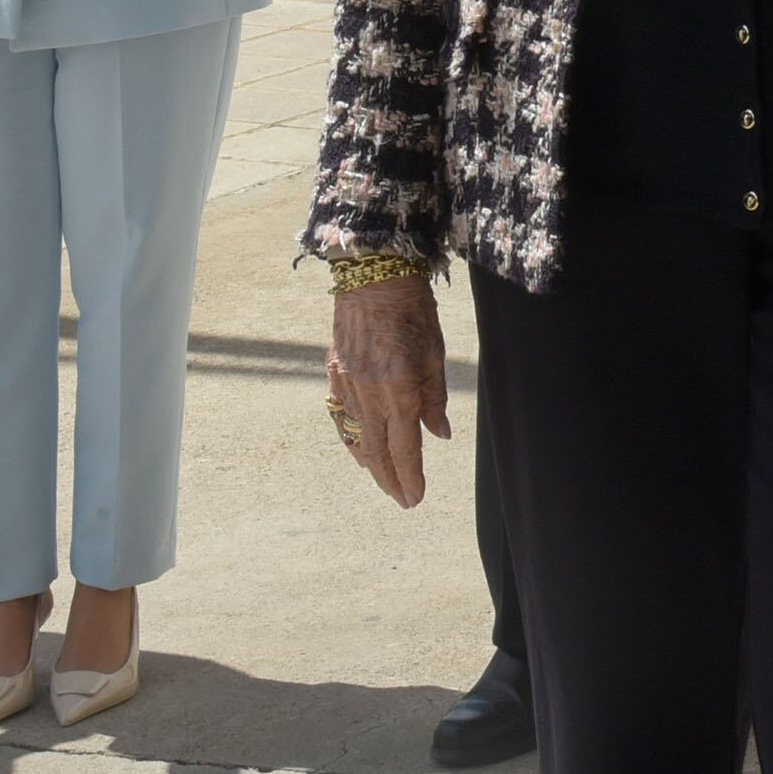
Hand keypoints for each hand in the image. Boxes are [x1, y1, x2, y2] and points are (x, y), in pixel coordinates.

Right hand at [326, 274, 449, 508]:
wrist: (372, 274)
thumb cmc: (412, 308)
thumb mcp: (435, 353)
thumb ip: (435, 397)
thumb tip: (439, 433)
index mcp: (399, 390)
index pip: (405, 449)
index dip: (411, 477)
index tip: (415, 498)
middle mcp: (369, 394)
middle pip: (376, 452)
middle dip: (390, 481)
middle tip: (402, 499)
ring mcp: (346, 384)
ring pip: (355, 437)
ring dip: (369, 463)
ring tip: (384, 479)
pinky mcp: (333, 373)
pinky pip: (341, 416)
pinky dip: (350, 437)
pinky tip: (358, 446)